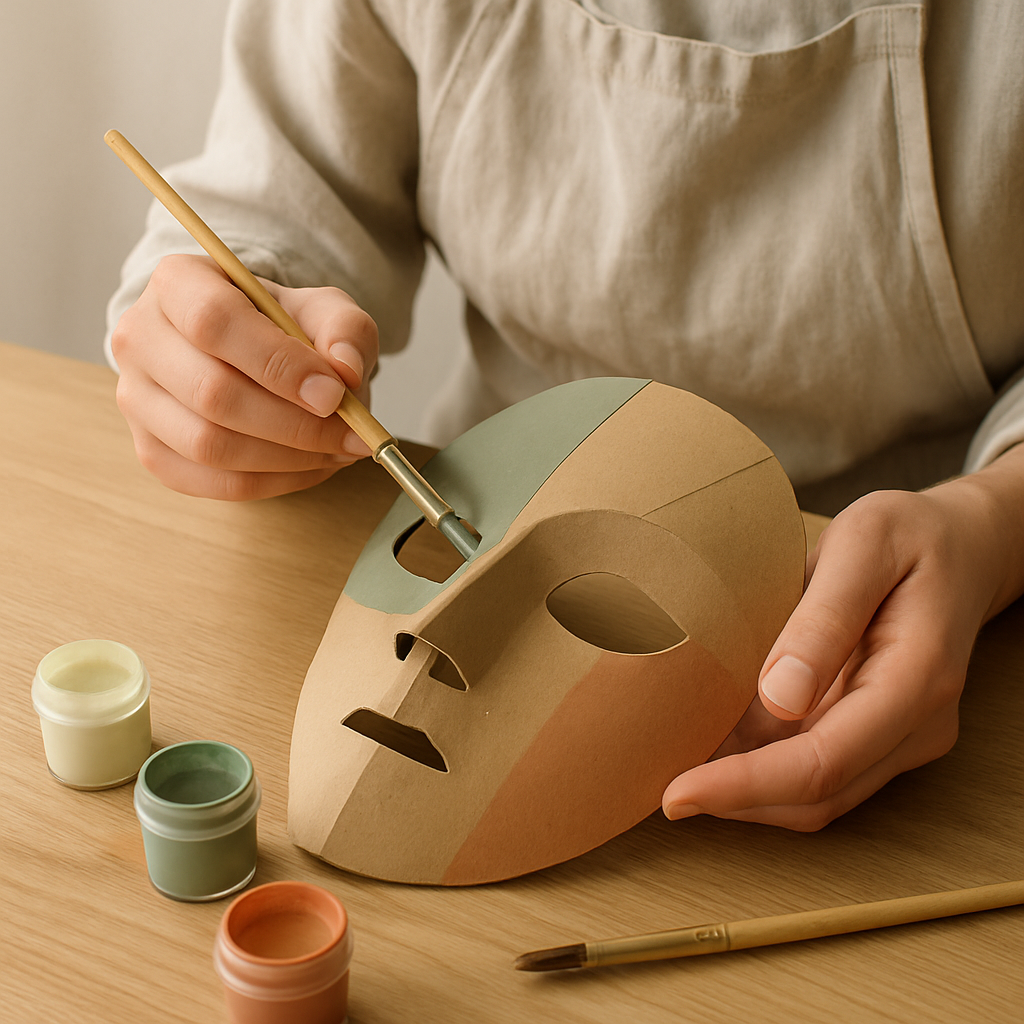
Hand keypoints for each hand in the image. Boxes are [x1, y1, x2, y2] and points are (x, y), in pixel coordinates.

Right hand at [111, 254, 378, 499]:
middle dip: (294, 424)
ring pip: (209, 446)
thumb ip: (345, 330)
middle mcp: (140, 339)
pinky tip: (310, 466)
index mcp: (176, 284)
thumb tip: (345, 370)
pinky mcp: (152, 452)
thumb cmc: (285, 327)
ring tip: (337, 450)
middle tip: (351, 433)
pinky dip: (274, 482)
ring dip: (288, 458)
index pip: (214, 322)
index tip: (334, 394)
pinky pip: (214, 483)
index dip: (278, 365)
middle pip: (211, 393)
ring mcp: (136, 400)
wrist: (254, 354)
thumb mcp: (325, 311)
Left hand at [662, 446, 1023, 829]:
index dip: (747, 784)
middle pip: (821, 793)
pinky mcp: (884, 733)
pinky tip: (720, 752)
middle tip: (660, 788)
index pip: (826, 760)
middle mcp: (918, 723)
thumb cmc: (908, 534)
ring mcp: (905, 735)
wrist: (962, 546)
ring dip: (749, 795)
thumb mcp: (864, 545)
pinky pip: (824, 773)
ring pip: (821, 796)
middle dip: (737, 800)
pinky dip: (768, 774)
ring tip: (679, 771)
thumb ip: (825, 619)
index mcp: (918, 676)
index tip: (679, 791)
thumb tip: (779, 698)